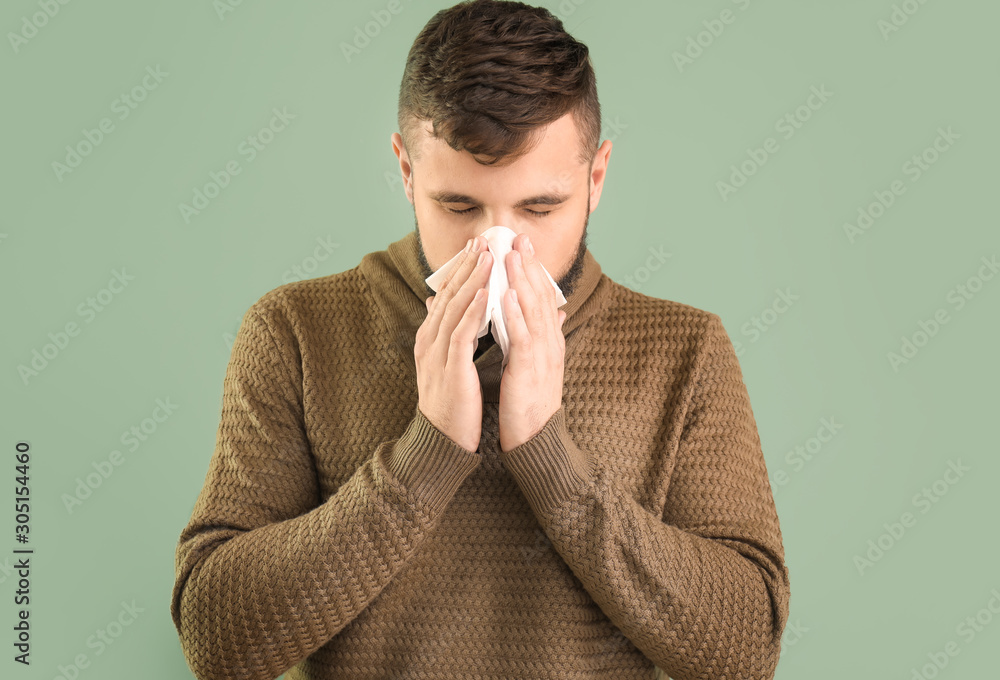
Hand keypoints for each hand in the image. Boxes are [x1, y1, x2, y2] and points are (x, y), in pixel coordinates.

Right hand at [415, 236, 492, 452]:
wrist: (442, 441)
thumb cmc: (453, 403)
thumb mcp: (448, 362)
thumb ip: (448, 332)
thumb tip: (439, 303)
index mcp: (430, 338)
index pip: (446, 295)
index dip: (461, 269)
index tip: (477, 246)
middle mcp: (429, 341)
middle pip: (448, 294)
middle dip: (467, 266)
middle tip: (482, 240)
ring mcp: (437, 354)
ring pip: (454, 308)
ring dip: (472, 281)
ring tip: (488, 257)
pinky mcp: (450, 369)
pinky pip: (461, 334)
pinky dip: (473, 311)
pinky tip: (485, 294)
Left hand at [498, 233, 567, 452]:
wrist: (534, 440)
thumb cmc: (530, 402)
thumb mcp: (536, 362)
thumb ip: (540, 335)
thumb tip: (553, 311)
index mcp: (547, 341)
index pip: (540, 297)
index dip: (531, 269)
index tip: (521, 244)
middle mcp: (549, 344)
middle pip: (539, 298)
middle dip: (528, 266)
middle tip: (518, 238)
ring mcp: (541, 357)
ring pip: (533, 312)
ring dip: (522, 282)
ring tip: (512, 257)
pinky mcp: (528, 372)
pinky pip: (523, 338)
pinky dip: (516, 315)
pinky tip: (507, 297)